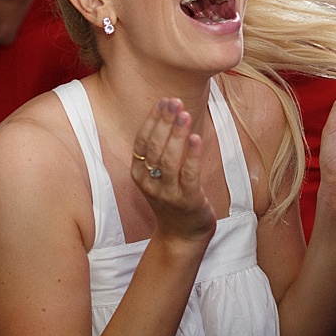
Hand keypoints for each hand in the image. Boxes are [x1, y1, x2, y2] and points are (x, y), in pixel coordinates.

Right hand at [131, 98, 216, 243]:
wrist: (182, 235)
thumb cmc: (173, 198)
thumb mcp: (160, 174)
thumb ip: (161, 149)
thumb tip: (171, 112)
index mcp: (139, 174)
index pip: (142, 142)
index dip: (152, 120)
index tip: (163, 101)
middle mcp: (150, 183)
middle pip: (154, 148)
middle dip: (164, 123)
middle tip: (175, 102)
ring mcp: (167, 193)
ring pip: (169, 160)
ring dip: (176, 135)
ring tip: (184, 115)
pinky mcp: (187, 200)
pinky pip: (188, 175)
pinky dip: (191, 155)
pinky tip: (196, 138)